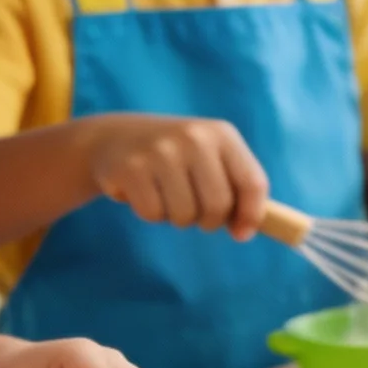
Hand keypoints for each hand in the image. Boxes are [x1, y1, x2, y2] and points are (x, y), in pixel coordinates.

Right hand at [80, 114, 270, 238]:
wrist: (114, 136)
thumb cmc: (174, 157)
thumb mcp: (210, 158)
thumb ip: (235, 188)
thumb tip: (245, 232)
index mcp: (222, 134)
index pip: (253, 183)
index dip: (251, 215)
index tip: (241, 233)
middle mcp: (194, 137)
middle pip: (218, 207)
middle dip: (207, 220)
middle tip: (192, 207)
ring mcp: (161, 150)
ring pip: (184, 216)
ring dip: (176, 217)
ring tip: (164, 194)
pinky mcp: (131, 167)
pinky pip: (153, 214)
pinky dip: (149, 213)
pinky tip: (142, 191)